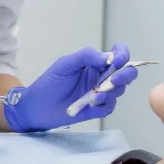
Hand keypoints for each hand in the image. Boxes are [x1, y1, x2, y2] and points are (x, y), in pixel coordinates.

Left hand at [3, 43, 137, 132]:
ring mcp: (101, 93)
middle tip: (113, 80)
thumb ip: (87, 56)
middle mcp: (101, 76)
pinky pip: (111, 106)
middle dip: (125, 75)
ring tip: (93, 95)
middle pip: (126, 73)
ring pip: (120, 90)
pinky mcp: (98, 109)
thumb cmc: (50, 82)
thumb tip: (110, 57)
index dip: (123, 55)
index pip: (118, 54)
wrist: (37, 106)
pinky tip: (91, 103)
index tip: (116, 61)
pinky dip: (104, 104)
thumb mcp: (66, 63)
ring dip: (110, 91)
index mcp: (96, 62)